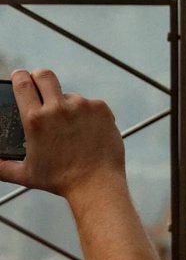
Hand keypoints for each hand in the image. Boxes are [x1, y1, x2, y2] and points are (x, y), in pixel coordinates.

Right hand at [0, 69, 125, 198]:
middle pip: (45, 75)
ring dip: (67, 106)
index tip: (20, 76)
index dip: (20, 76)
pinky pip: (91, 104)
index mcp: (35, 120)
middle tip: (40, 85)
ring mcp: (82, 106)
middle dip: (40, 77)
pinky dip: (88, 114)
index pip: (22, 84)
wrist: (97, 184)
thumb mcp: (25, 175)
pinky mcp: (101, 109)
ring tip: (71, 129)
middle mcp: (58, 108)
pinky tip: (89, 132)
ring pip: (70, 96)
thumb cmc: (60, 181)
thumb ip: (3, 167)